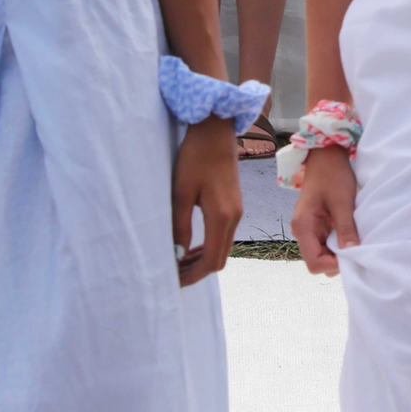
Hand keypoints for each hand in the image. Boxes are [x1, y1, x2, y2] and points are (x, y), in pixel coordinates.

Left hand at [172, 115, 240, 285]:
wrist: (216, 130)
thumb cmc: (195, 156)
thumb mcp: (181, 192)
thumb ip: (180, 226)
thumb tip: (176, 254)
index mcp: (222, 216)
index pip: (212, 260)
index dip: (193, 275)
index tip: (174, 281)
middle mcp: (234, 217)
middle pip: (220, 258)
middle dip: (197, 271)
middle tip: (173, 275)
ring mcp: (237, 211)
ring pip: (222, 248)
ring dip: (202, 259)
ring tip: (179, 263)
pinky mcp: (234, 204)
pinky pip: (223, 235)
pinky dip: (208, 246)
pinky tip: (191, 245)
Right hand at [291, 145, 357, 275]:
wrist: (326, 156)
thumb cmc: (333, 175)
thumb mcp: (342, 202)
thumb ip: (346, 229)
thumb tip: (352, 253)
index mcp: (303, 226)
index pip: (314, 263)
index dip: (333, 264)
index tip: (351, 253)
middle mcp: (301, 231)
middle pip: (317, 261)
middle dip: (336, 260)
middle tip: (354, 246)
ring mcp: (307, 229)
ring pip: (321, 254)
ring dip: (337, 252)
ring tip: (352, 238)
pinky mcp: (315, 225)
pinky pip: (325, 243)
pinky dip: (337, 243)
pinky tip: (348, 233)